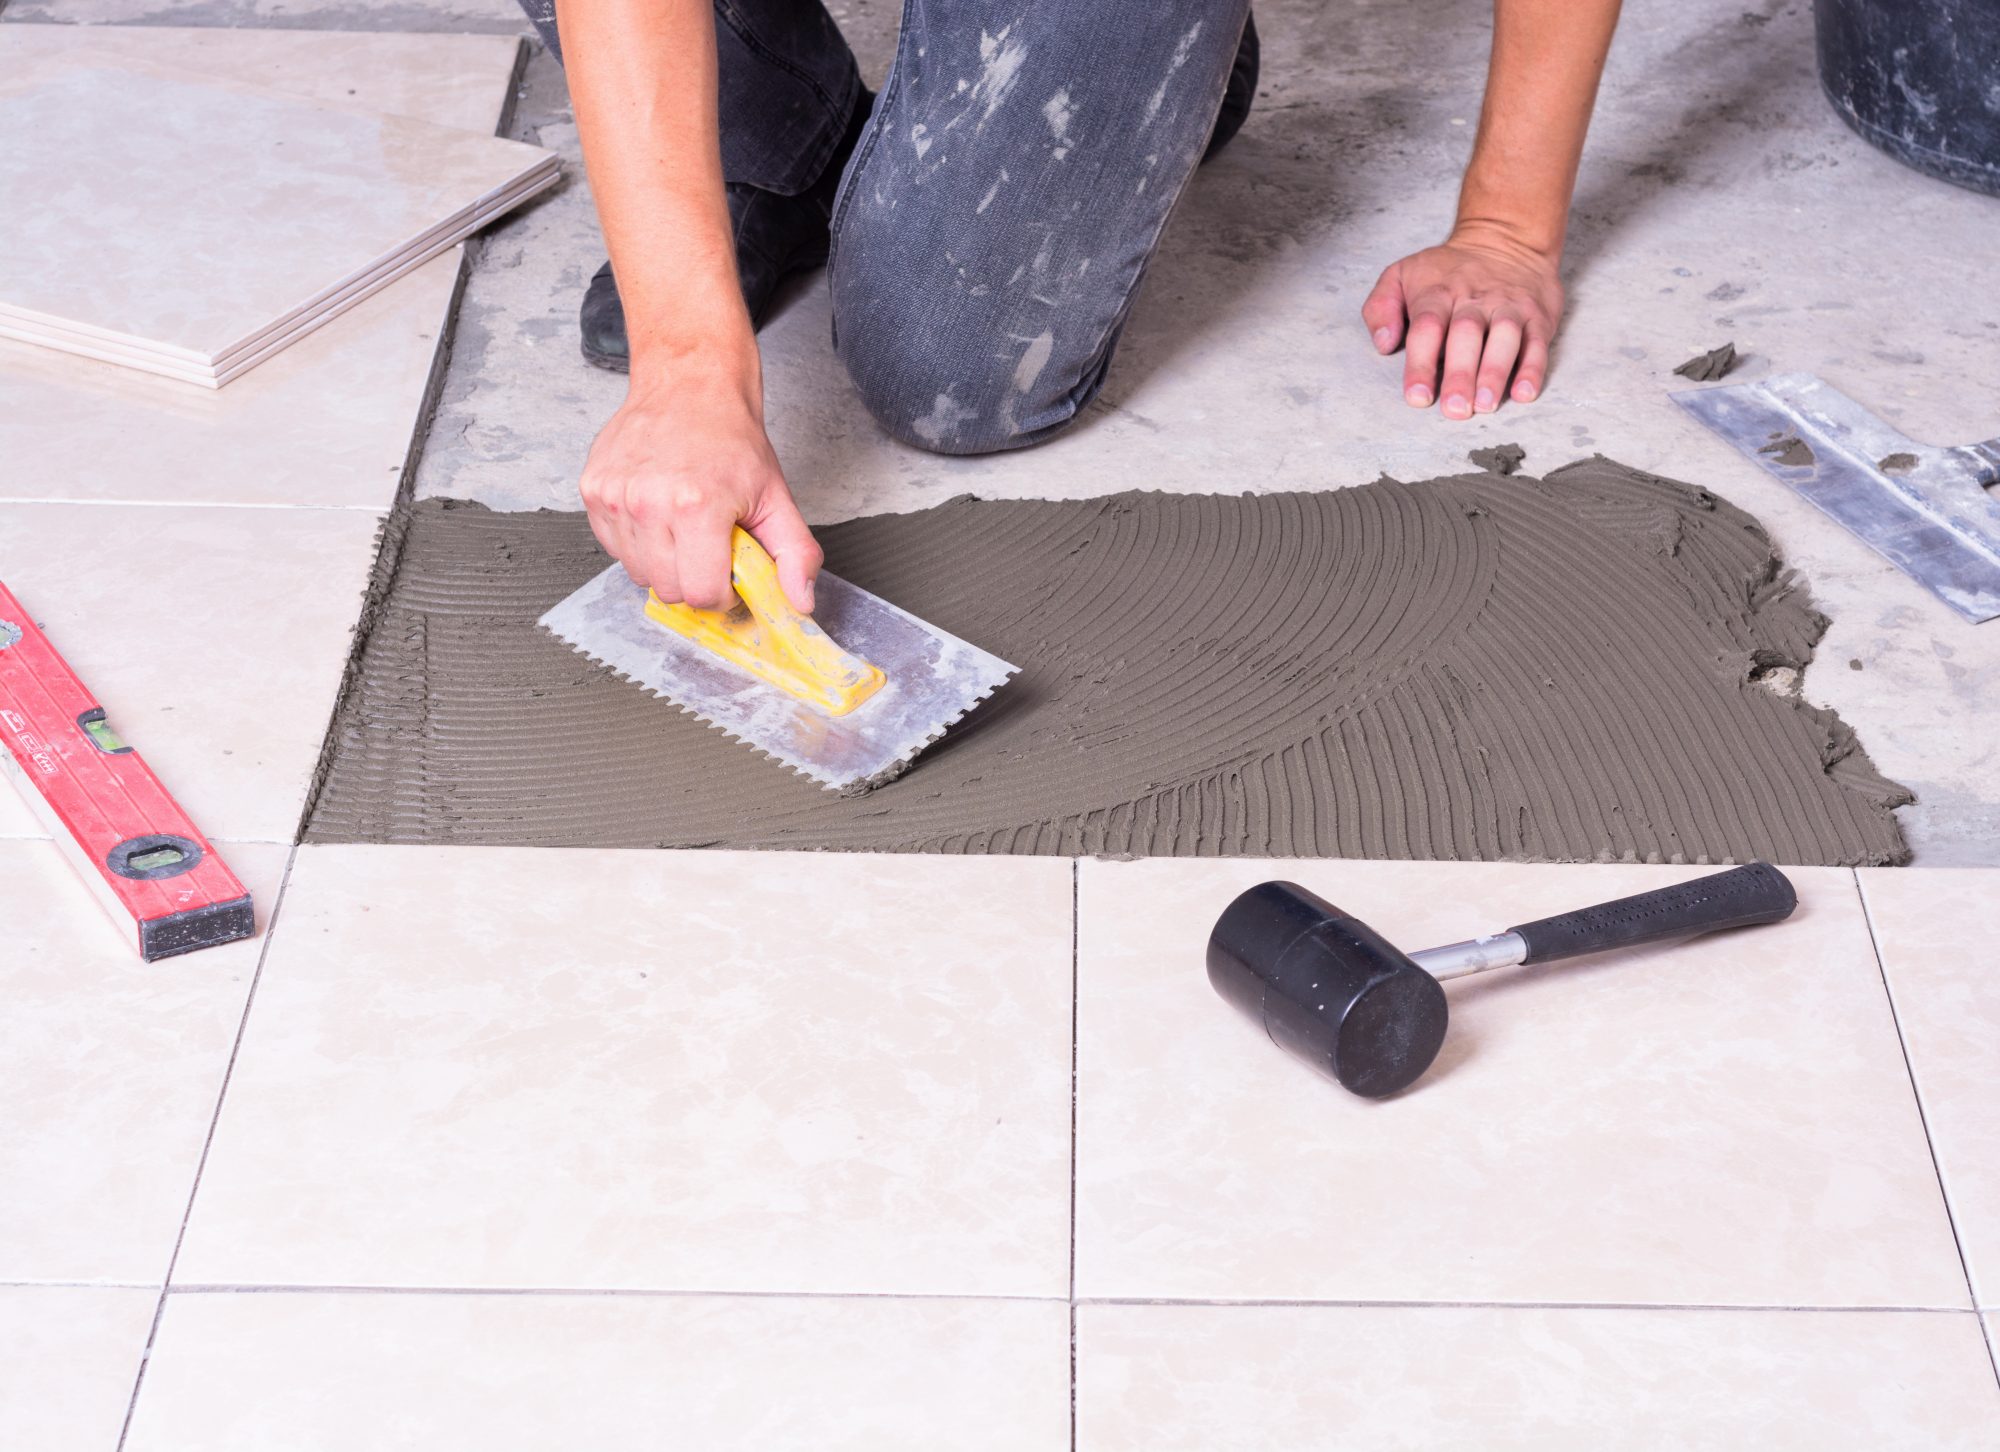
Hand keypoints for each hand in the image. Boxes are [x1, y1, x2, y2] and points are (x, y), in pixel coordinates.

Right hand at [579, 361, 822, 612]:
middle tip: (709, 547)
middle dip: (694, 580)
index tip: (729, 576)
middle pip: (669, 590)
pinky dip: (638, 544)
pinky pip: (614, 548)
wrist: (689, 386)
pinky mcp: (592, 491)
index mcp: (697, 506)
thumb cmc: (731, 440)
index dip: (722, 595)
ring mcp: (614, 497)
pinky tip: (658, 515)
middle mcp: (647, 502)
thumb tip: (801, 603)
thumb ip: (795, 555)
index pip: (702, 594)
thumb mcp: (777, 498)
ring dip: (664, 563)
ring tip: (684, 527)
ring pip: (639, 573)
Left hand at [1361, 227, 1563, 419]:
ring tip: (1485, 404)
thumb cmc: (1446, 270)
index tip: (1418, 396)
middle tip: (1454, 409)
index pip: (1427, 328)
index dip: (1421, 364)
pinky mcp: (1537, 316)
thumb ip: (1381, 307)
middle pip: (1466, 335)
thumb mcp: (1402, 274)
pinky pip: (1537, 342)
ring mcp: (1508, 307)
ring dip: (1495, 372)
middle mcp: (1474, 300)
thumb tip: (1383, 343)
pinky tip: (1524, 393)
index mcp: (1437, 293)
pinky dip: (1533, 369)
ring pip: (1505, 337)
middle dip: (1460, 374)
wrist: (1505, 238)